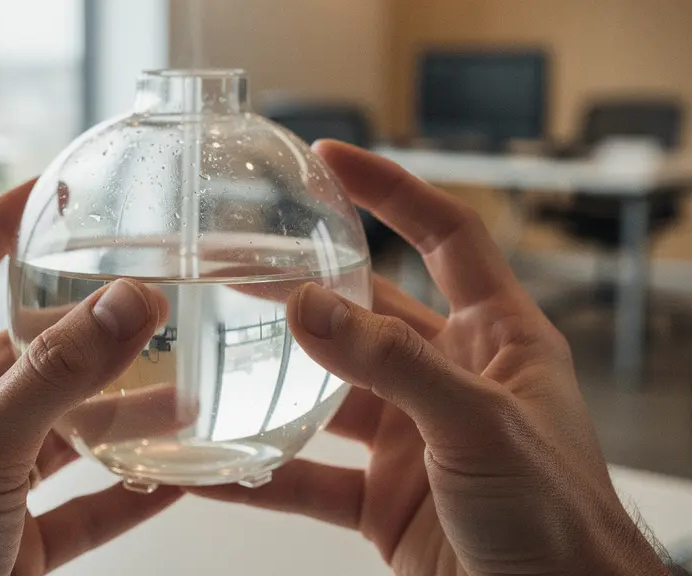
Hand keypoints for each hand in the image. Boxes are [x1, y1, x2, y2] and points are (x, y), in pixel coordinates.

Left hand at [0, 181, 180, 575]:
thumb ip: (55, 377)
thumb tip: (125, 302)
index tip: (41, 195)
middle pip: (21, 357)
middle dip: (83, 331)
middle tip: (143, 299)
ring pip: (61, 432)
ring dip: (121, 414)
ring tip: (183, 389)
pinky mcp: (13, 540)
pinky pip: (82, 504)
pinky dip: (130, 491)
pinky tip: (177, 476)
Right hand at [191, 141, 668, 575]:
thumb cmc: (559, 517)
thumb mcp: (479, 424)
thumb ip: (393, 366)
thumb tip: (308, 307)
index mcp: (494, 339)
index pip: (445, 236)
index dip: (392, 190)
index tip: (331, 160)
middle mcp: (448, 379)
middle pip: (364, 312)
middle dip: (303, 286)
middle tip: (237, 263)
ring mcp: (411, 440)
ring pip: (326, 393)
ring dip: (271, 376)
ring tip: (207, 351)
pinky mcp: (381, 499)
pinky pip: (308, 477)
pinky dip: (261, 472)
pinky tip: (213, 467)